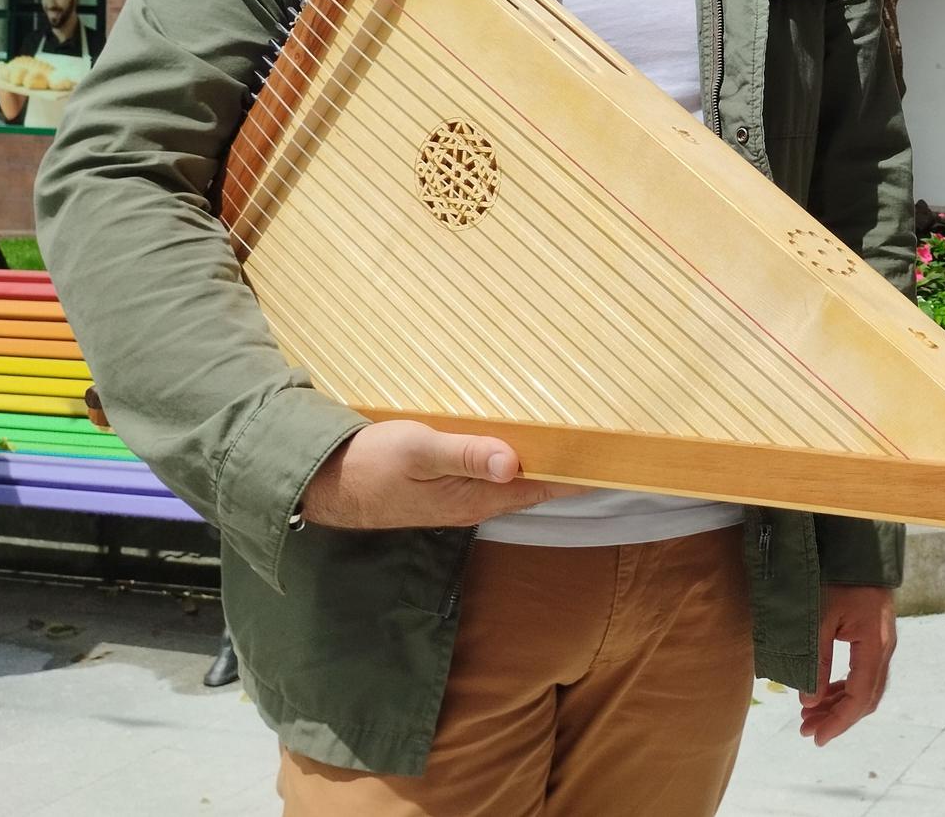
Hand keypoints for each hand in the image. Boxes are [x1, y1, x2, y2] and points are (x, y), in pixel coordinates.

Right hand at [298, 418, 589, 530]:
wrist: (324, 484)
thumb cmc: (371, 465)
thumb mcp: (419, 451)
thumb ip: (466, 454)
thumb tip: (514, 462)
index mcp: (477, 497)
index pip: (545, 487)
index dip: (581, 475)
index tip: (620, 460)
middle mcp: (477, 502)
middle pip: (538, 485)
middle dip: (573, 468)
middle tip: (612, 444)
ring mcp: (462, 496)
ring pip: (518, 480)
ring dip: (547, 463)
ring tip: (582, 441)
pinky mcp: (448, 487)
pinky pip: (495, 474)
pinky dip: (517, 459)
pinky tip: (524, 443)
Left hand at [798, 584, 895, 744]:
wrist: (856, 549)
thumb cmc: (836, 578)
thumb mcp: (819, 619)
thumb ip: (816, 662)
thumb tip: (810, 702)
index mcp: (874, 644)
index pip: (860, 696)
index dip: (839, 722)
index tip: (817, 738)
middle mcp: (884, 647)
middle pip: (866, 697)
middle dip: (837, 718)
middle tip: (806, 731)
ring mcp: (882, 642)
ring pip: (865, 686)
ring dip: (839, 704)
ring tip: (810, 716)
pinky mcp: (875, 636)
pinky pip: (864, 672)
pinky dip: (844, 687)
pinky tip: (824, 693)